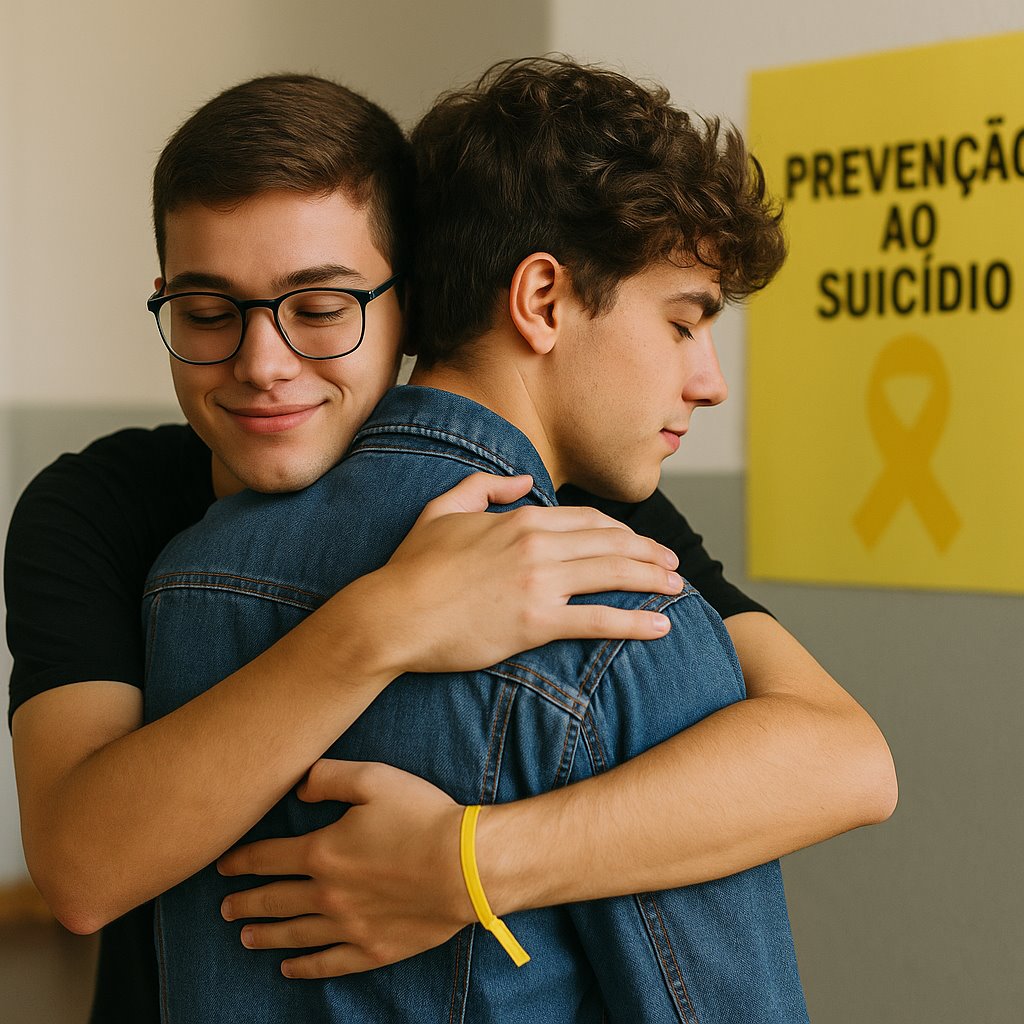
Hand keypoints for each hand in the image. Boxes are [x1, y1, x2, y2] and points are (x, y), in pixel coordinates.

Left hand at [218, 759, 470, 977]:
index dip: (239, 862)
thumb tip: (298, 786)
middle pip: (274, 900)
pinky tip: (289, 968)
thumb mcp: (374, 779)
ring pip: (295, 934)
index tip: (222, 867)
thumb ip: (330, 777)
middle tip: (225, 909)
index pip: (267, 858)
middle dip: (245, 903)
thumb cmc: (422, 817)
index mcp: (322, 852)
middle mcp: (327, 895)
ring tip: (244, 937)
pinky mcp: (374, 949)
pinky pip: (329, 964)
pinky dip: (305, 967)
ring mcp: (349, 927)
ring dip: (266, 935)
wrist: (467, 866)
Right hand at [373, 472, 682, 674]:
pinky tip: (661, 626)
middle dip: (648, 553)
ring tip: (678, 589)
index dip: (621, 532)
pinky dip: (634, 621)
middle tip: (672, 565)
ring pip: (613, 574)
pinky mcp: (536, 621)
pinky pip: (598, 619)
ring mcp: (539, 582)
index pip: (586, 520)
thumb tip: (523, 480)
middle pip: (610, 543)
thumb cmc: (412, 567)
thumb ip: (483, 487)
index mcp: (518, 518)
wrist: (392, 614)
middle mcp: (536, 544)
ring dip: (652, 580)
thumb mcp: (441, 510)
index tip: (641, 543)